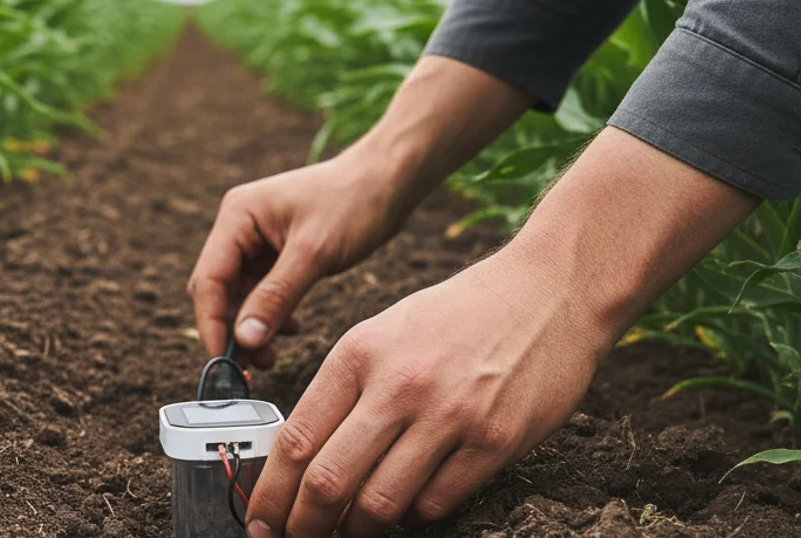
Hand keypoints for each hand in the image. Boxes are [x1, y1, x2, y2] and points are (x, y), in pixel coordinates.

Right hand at [188, 148, 410, 368]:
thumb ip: (276, 297)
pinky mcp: (276, 252)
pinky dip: (270, 316)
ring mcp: (256, 240)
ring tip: (273, 357)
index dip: (212, 324)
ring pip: (239, 296)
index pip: (209, 279)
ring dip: (252, 328)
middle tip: (253, 367)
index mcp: (238, 216)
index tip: (224, 363)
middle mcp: (239, 227)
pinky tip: (292, 330)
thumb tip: (244, 340)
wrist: (388, 181)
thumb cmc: (354, 203)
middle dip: (232, 330)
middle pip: (217, 290)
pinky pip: (261, 292)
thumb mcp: (314, 253)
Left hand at [243, 251, 608, 536]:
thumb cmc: (458, 313)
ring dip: (358, 529)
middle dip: (303, 525)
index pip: (297, 440)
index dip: (270, 493)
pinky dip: (415, 515)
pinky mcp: (495, 441)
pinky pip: (437, 503)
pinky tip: (409, 506)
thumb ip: (345, 388)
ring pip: (381, 504)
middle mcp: (398, 385)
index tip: (258, 520)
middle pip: (329, 482)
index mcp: (359, 353)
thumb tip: (306, 457)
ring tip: (352, 530)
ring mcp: (449, 415)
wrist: (548, 290)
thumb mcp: (384, 331)